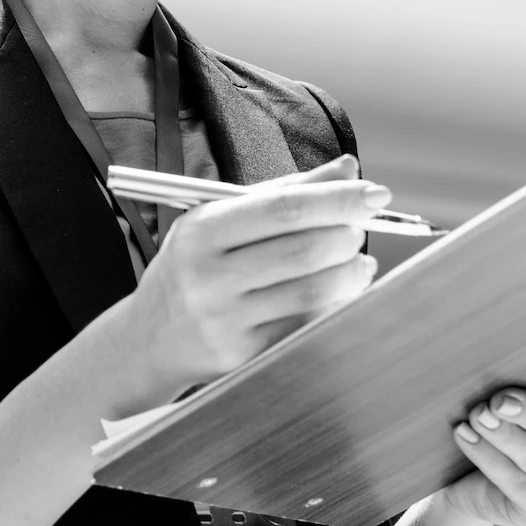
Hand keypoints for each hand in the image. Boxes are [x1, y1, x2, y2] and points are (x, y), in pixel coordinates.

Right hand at [119, 156, 385, 400]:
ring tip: (358, 263)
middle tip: (359, 228)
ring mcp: (225, 320)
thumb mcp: (220, 219)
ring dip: (350, 273)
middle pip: (303, 250)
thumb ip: (285, 192)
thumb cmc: (194, 268)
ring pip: (312, 292)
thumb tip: (348, 169)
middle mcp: (209, 275)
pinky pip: (305, 326)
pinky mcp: (243, 356)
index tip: (376, 194)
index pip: (284, 208)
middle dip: (347, 235)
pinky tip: (340, 293)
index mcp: (203, 229)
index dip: (338, 199)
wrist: (150, 339)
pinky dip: (334, 306)